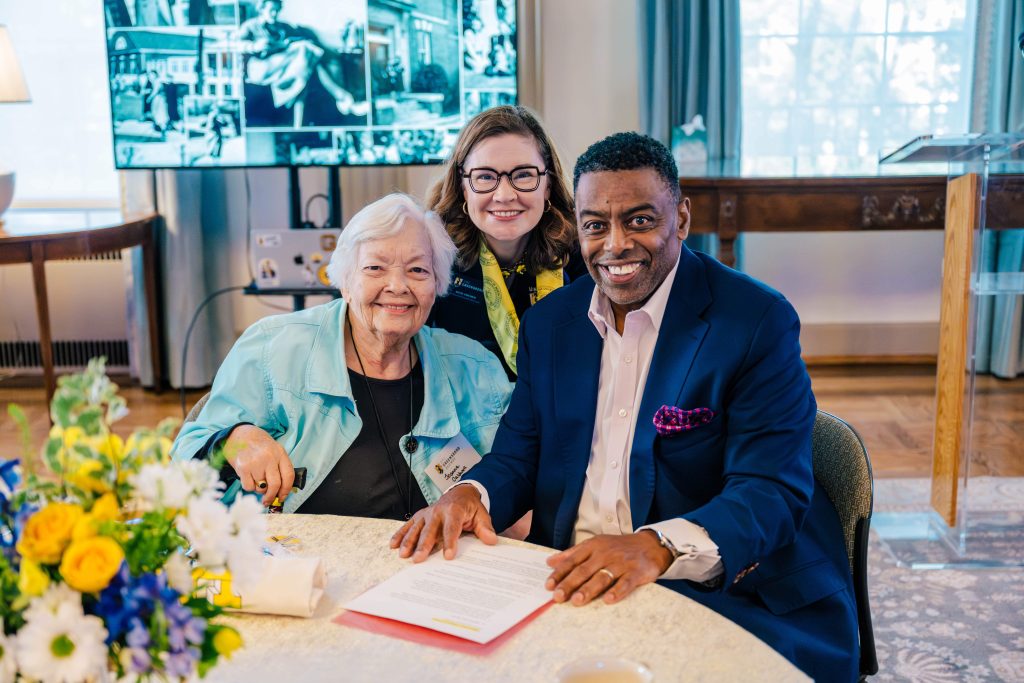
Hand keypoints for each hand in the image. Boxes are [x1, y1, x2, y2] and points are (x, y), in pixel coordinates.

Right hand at [223, 425, 294, 506]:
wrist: (239, 435)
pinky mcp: (243, 467)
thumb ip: (279, 468)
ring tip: (256, 479)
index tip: (282, 497)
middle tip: (268, 501)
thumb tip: (280, 492)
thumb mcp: (274, 451)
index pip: (289, 476)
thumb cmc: (259, 446)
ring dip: (259, 488)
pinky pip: (249, 487)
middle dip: (272, 496)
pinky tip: (248, 477)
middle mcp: (269, 457)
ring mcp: (256, 462)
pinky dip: (249, 486)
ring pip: (261, 487)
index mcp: (280, 453)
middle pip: (275, 485)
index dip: (286, 490)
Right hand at [389, 484, 496, 561]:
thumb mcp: (481, 515)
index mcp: (454, 511)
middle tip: (418, 560)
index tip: (448, 556)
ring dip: (409, 542)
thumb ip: (485, 528)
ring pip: (416, 529)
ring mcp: (426, 514)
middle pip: (430, 530)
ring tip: (403, 555)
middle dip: (424, 545)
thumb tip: (491, 540)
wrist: (460, 493)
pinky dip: (400, 534)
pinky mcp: (419, 516)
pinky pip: (408, 525)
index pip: (451, 528)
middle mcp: (437, 511)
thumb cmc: (470, 508)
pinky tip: (393, 545)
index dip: (450, 542)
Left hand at [545, 531, 672, 605]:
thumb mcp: (595, 545)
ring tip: (577, 601)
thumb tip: (550, 561)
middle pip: (584, 570)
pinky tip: (608, 601)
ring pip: (602, 577)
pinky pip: (625, 583)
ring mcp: (620, 563)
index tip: (548, 586)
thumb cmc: (618, 547)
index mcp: (593, 546)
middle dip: (570, 584)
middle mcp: (605, 553)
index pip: (572, 560)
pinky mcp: (636, 572)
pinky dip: (617, 592)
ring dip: (589, 589)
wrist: (649, 545)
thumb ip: (573, 553)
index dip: (560, 573)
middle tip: (558, 597)